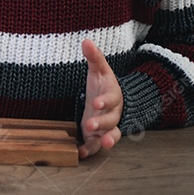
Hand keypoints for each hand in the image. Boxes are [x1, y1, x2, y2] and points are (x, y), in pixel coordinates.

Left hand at [79, 38, 122, 158]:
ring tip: (100, 145)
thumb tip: (86, 41)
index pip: (112, 99)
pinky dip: (90, 150)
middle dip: (102, 123)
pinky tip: (80, 153)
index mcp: (113, 97)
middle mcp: (112, 114)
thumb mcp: (99, 70)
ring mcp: (106, 127)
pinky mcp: (97, 136)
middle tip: (90, 124)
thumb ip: (94, 57)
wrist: (110, 100)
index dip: (105, 101)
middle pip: (111, 120)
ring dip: (105, 141)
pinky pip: (96, 145)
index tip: (96, 102)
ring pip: (110, 136)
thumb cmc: (103, 85)